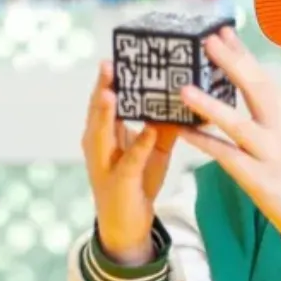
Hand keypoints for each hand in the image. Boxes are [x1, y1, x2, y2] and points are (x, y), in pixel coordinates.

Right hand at [82, 61, 178, 265]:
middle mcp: (97, 145)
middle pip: (97, 112)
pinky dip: (139, 144)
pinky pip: (130, 160)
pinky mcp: (119, 182)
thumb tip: (182, 98)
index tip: (115, 55)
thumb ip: (161, 124)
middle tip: (108, 64)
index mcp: (103, 133)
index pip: (104, 101)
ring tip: (113, 91)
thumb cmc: (137, 181)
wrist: (128, 225)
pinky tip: (148, 130)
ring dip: (107, 112)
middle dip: (102, 87)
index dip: (108, 80)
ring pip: (102, 134)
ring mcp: (104, 164)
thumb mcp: (152, 148)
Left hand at [177, 29, 280, 248]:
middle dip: (232, 64)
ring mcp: (270, 154)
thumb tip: (238, 80)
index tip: (221, 31)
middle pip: (256, 90)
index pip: (262, 75)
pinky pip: (226, 156)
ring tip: (184, 89)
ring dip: (211, 106)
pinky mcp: (259, 179)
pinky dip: (205, 143)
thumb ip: (265, 109)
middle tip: (207, 41)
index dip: (241, 53)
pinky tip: (184, 132)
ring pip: (239, 125)